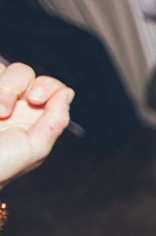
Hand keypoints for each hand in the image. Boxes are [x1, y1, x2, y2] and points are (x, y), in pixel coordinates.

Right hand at [0, 63, 72, 189]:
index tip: (34, 99)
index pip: (50, 87)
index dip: (46, 86)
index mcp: (34, 118)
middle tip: (4, 111)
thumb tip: (68, 92)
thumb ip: (56, 120)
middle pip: (23, 73)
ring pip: (2, 69)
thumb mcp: (34, 148)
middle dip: (14, 86)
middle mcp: (13, 104)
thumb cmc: (1, 167)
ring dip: (0, 88)